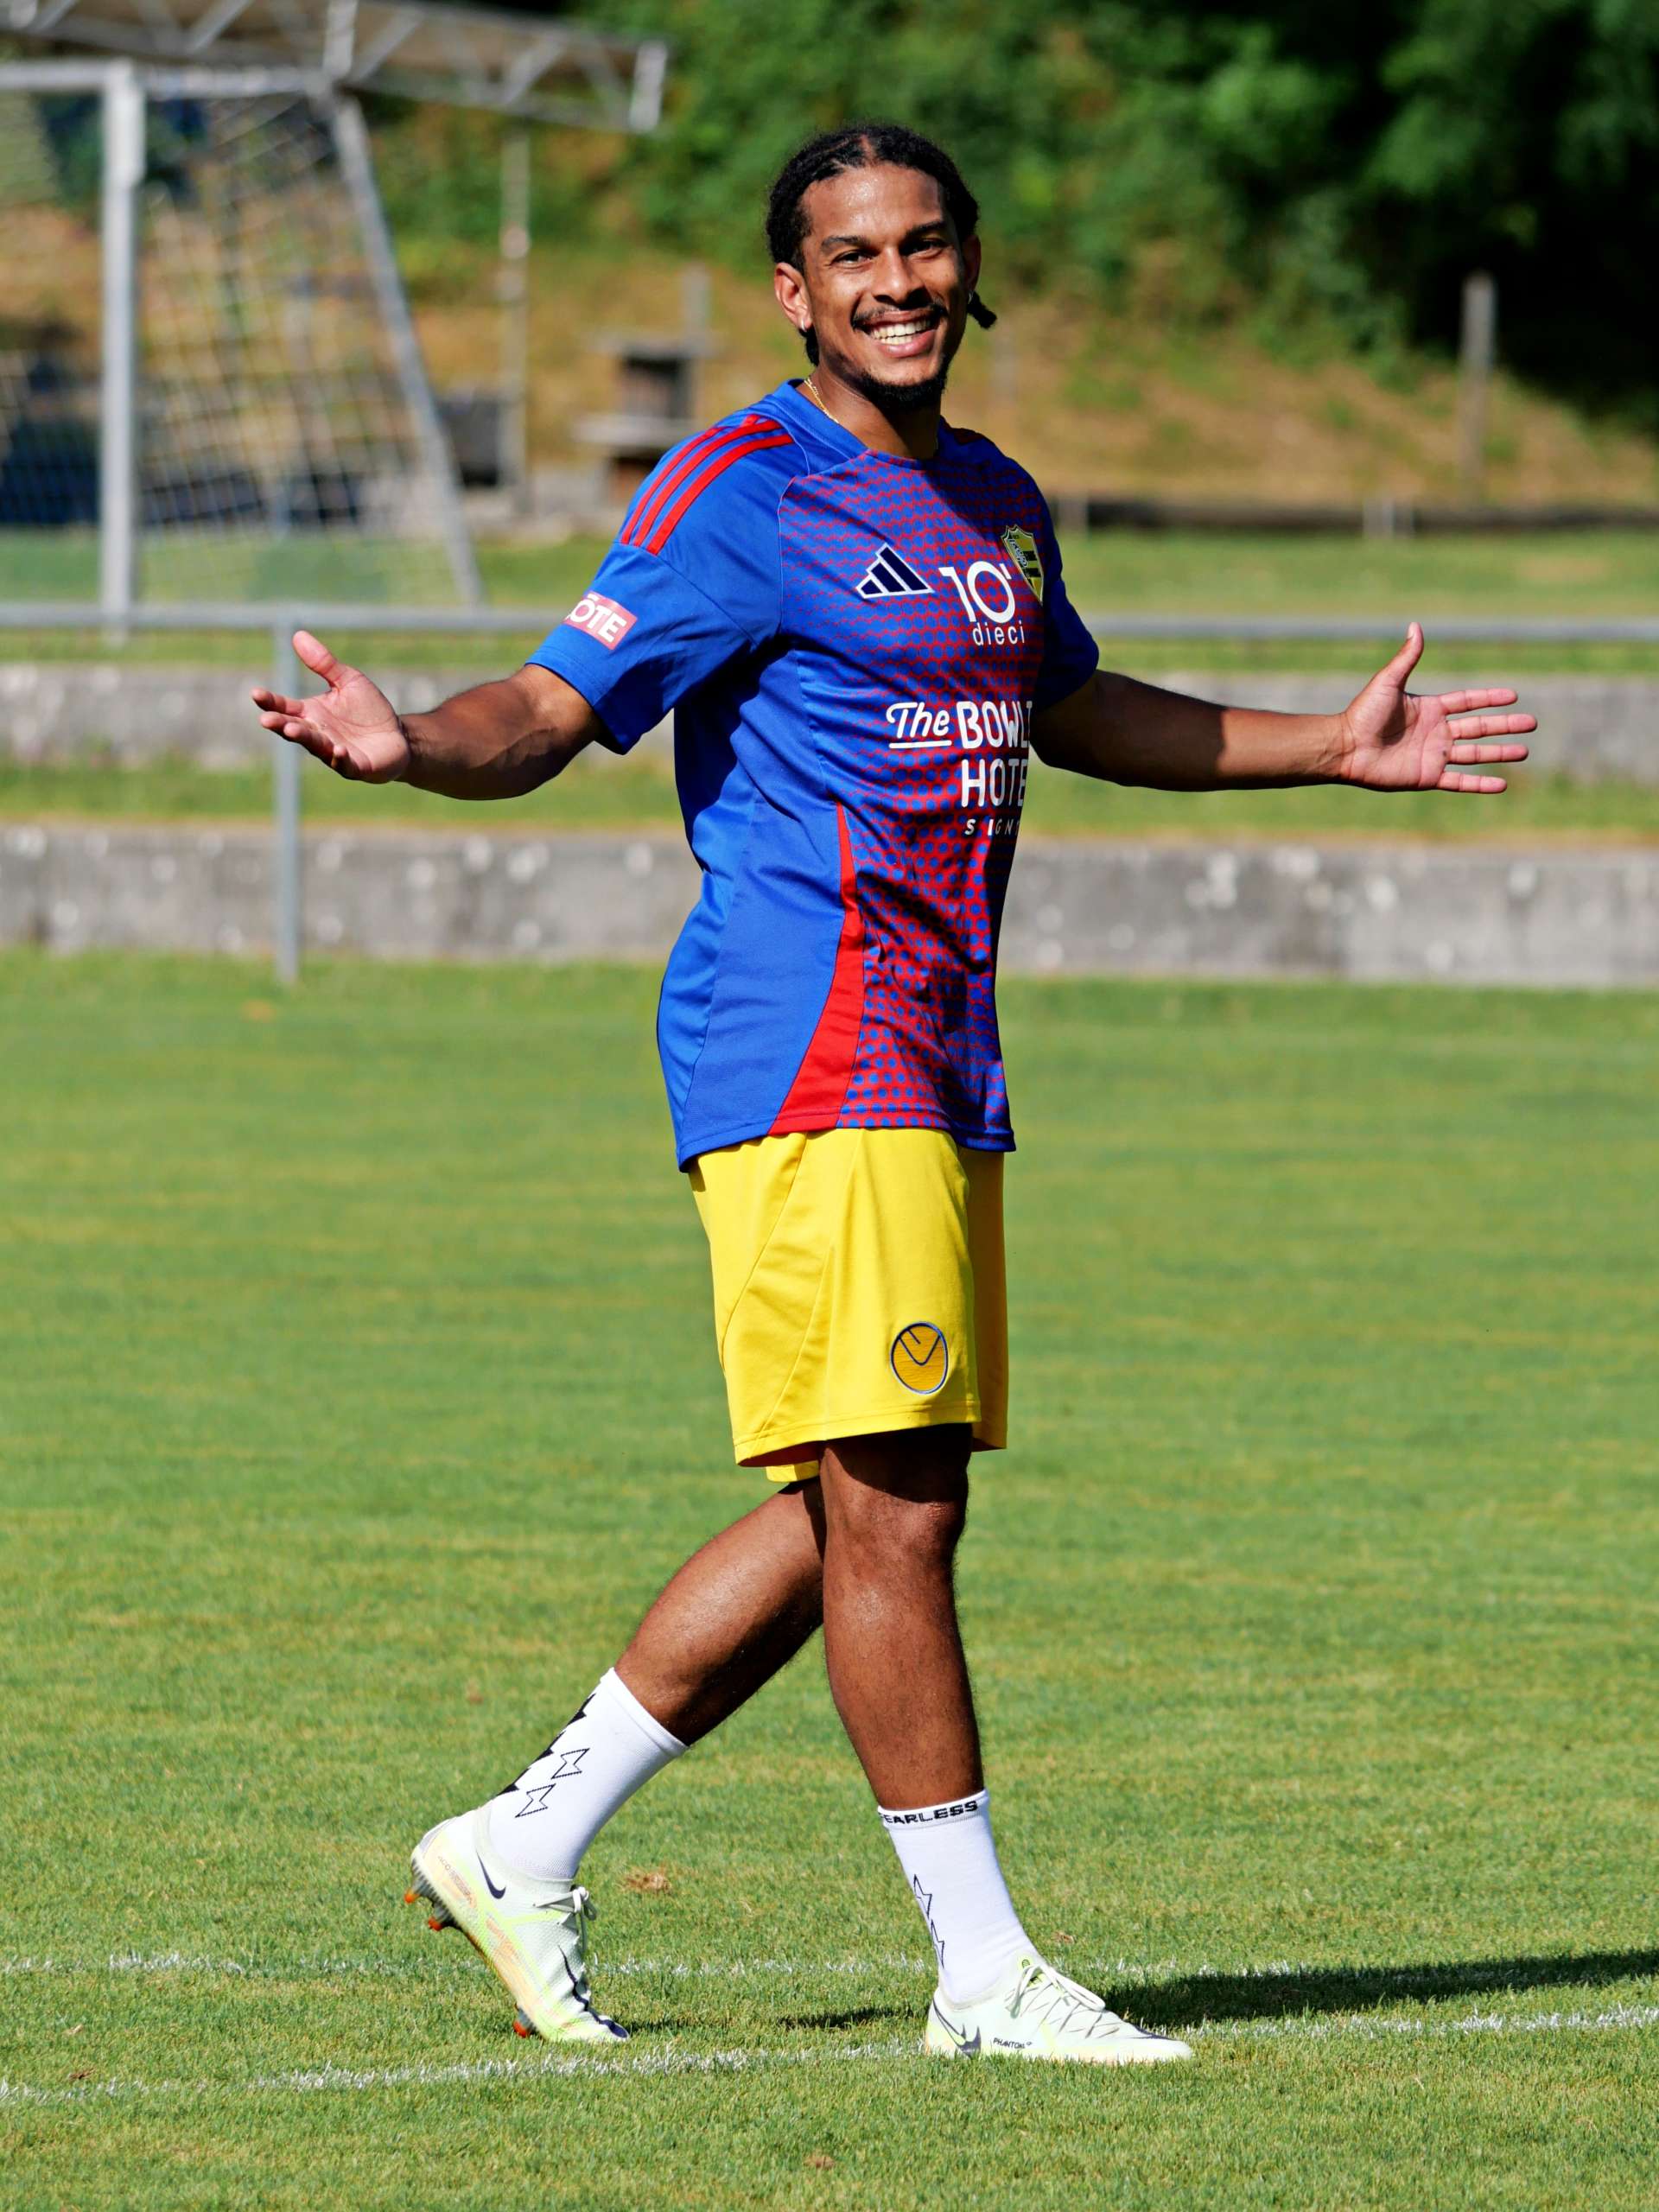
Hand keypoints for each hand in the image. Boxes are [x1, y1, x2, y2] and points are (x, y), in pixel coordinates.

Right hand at [250, 631, 410, 782]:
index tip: (255, 693)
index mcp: (310, 713)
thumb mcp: (347, 680)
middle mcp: (317, 734)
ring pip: (315, 746)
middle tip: (266, 719)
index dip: (270, 701)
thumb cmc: (369, 709)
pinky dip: (339, 758)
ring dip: (303, 738)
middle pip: (294, 729)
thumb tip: (297, 635)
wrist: (398, 736)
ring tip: (291, 729)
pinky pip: (344, 764)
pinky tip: (338, 749)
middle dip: (280, 724)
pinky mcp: (355, 766)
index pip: (284, 707)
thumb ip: (323, 663)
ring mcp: (334, 752)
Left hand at [1336, 623, 1533, 793]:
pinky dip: (1480, 783)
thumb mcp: (1388, 682)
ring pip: (1475, 753)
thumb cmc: (1363, 713)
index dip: (1490, 698)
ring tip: (1524, 752)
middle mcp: (1436, 732)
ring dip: (1500, 753)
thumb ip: (1407, 658)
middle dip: (1505, 726)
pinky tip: (1501, 784)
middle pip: (1479, 727)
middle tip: (1532, 723)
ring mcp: (1434, 755)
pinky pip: (1459, 781)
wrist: (1347, 747)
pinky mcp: (1427, 776)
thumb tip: (1416, 626)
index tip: (1514, 696)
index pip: (1468, 702)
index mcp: (1430, 709)